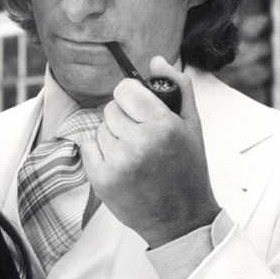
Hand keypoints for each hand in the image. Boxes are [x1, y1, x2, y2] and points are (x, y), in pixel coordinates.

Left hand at [81, 56, 219, 247]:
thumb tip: (155, 59)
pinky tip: (120, 166)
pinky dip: (99, 153)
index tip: (140, 110)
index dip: (132, 98)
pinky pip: (87, 147)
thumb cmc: (187, 168)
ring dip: (112, 137)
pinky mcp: (101, 179)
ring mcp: (117, 162)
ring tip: (134, 155)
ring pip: (98, 128)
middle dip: (123, 119)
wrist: (181, 219)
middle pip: (110, 109)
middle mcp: (138, 143)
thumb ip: (176, 87)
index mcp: (163, 125)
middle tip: (142, 139)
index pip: (124, 89)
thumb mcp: (191, 124)